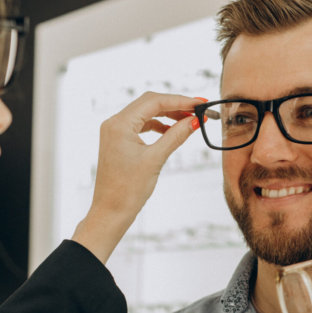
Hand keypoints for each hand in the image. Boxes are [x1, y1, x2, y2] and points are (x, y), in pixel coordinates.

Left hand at [71, 92, 204, 263]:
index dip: (180, 100)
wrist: (111, 212)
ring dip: (167, 115)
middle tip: (198, 110)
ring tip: (188, 120)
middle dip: (175, 105)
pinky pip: (140, 125)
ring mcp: (114, 131)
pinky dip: (157, 125)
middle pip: (149, 103)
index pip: (154, 102)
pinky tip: (170, 131)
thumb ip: (176, 136)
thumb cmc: (128, 190)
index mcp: (120, 124)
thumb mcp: (156, 159)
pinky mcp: (118, 141)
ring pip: (145, 113)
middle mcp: (114, 123)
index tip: (200, 103)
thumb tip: (195, 121)